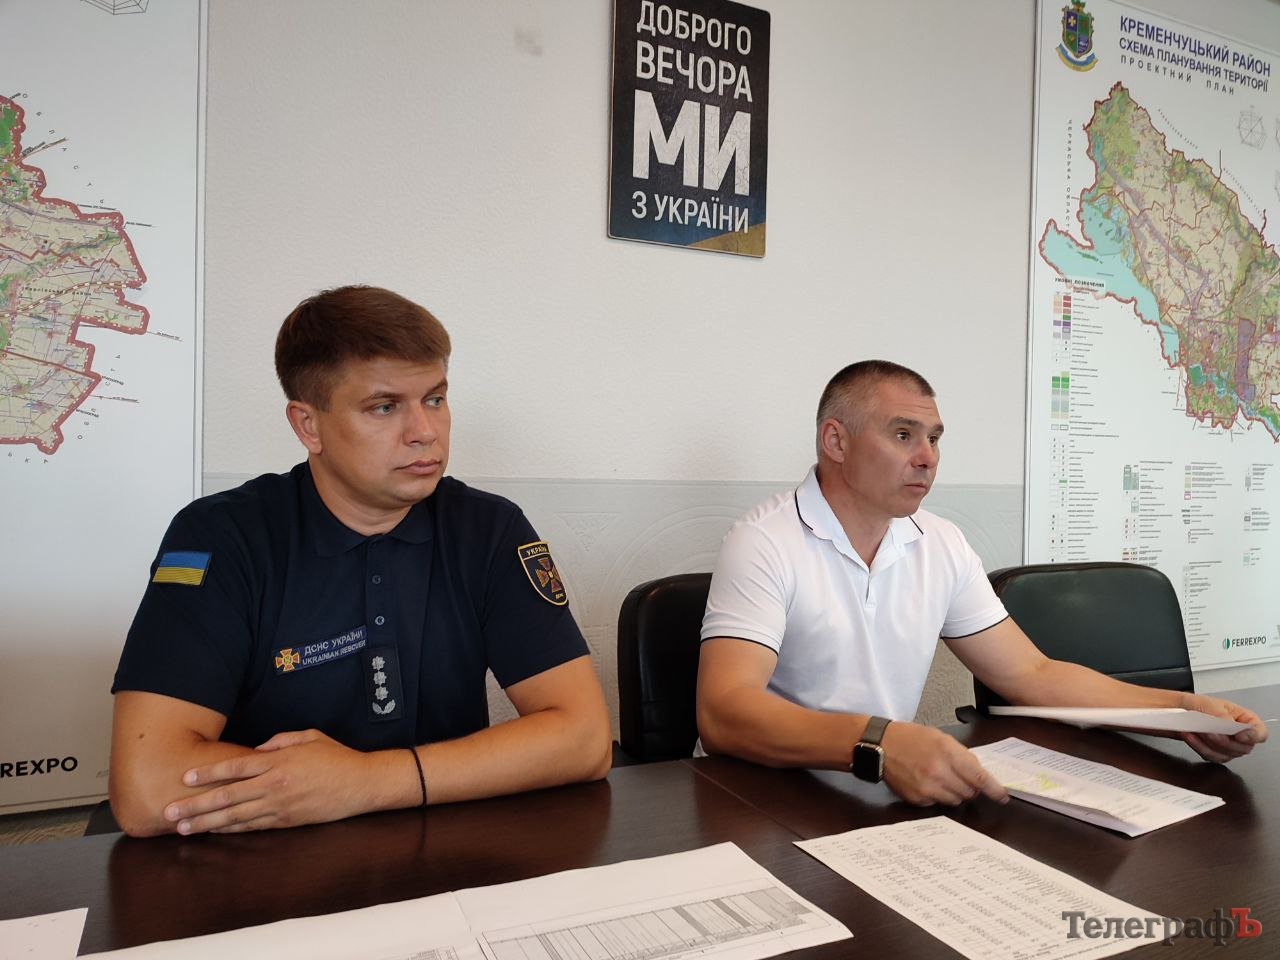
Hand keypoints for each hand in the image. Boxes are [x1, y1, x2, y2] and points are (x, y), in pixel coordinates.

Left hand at [163, 729, 387, 833]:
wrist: (361, 784)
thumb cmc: (336, 756)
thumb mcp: (308, 736)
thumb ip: (279, 741)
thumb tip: (256, 750)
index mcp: (278, 761)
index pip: (235, 767)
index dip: (208, 774)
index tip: (184, 778)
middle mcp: (275, 785)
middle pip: (227, 797)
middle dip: (195, 805)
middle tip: (170, 813)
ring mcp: (280, 806)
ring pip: (235, 817)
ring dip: (206, 823)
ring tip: (183, 829)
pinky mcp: (287, 821)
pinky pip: (253, 828)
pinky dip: (232, 831)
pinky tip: (215, 832)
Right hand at [879, 722, 1008, 805]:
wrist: (880, 746)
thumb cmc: (910, 738)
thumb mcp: (940, 738)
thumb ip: (962, 755)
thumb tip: (979, 773)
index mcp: (948, 753)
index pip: (979, 777)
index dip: (994, 789)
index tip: (1003, 796)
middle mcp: (939, 772)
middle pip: (970, 792)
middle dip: (971, 787)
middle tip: (961, 777)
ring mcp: (928, 788)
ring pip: (956, 800)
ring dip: (955, 792)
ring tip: (942, 778)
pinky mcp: (918, 799)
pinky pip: (938, 803)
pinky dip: (938, 795)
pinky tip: (927, 782)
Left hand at [1177, 693, 1267, 762]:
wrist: (1182, 710)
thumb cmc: (1201, 704)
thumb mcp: (1213, 705)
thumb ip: (1224, 718)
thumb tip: (1231, 727)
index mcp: (1246, 720)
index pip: (1260, 733)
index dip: (1253, 737)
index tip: (1238, 736)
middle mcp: (1242, 736)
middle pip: (1243, 748)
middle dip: (1224, 741)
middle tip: (1208, 731)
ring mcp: (1230, 747)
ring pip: (1227, 754)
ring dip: (1209, 743)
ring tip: (1196, 731)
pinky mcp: (1217, 754)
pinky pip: (1212, 757)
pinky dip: (1199, 747)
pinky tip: (1190, 737)